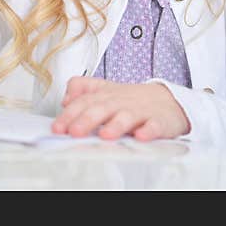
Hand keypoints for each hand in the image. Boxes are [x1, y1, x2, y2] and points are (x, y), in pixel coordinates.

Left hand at [51, 77, 190, 140]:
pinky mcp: (158, 121)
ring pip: (126, 117)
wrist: (167, 100)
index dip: (69, 115)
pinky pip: (154, 126)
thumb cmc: (130, 99)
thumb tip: (66, 99)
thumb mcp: (103, 90)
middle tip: (74, 132)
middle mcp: (119, 103)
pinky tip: (141, 136)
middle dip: (87, 120)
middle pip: (101, 108)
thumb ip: (82, 89)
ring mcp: (139, 112)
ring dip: (116, 125)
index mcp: (104, 96)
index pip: (83, 103)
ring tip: (105, 135)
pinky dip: (149, 130)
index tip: (58, 127)